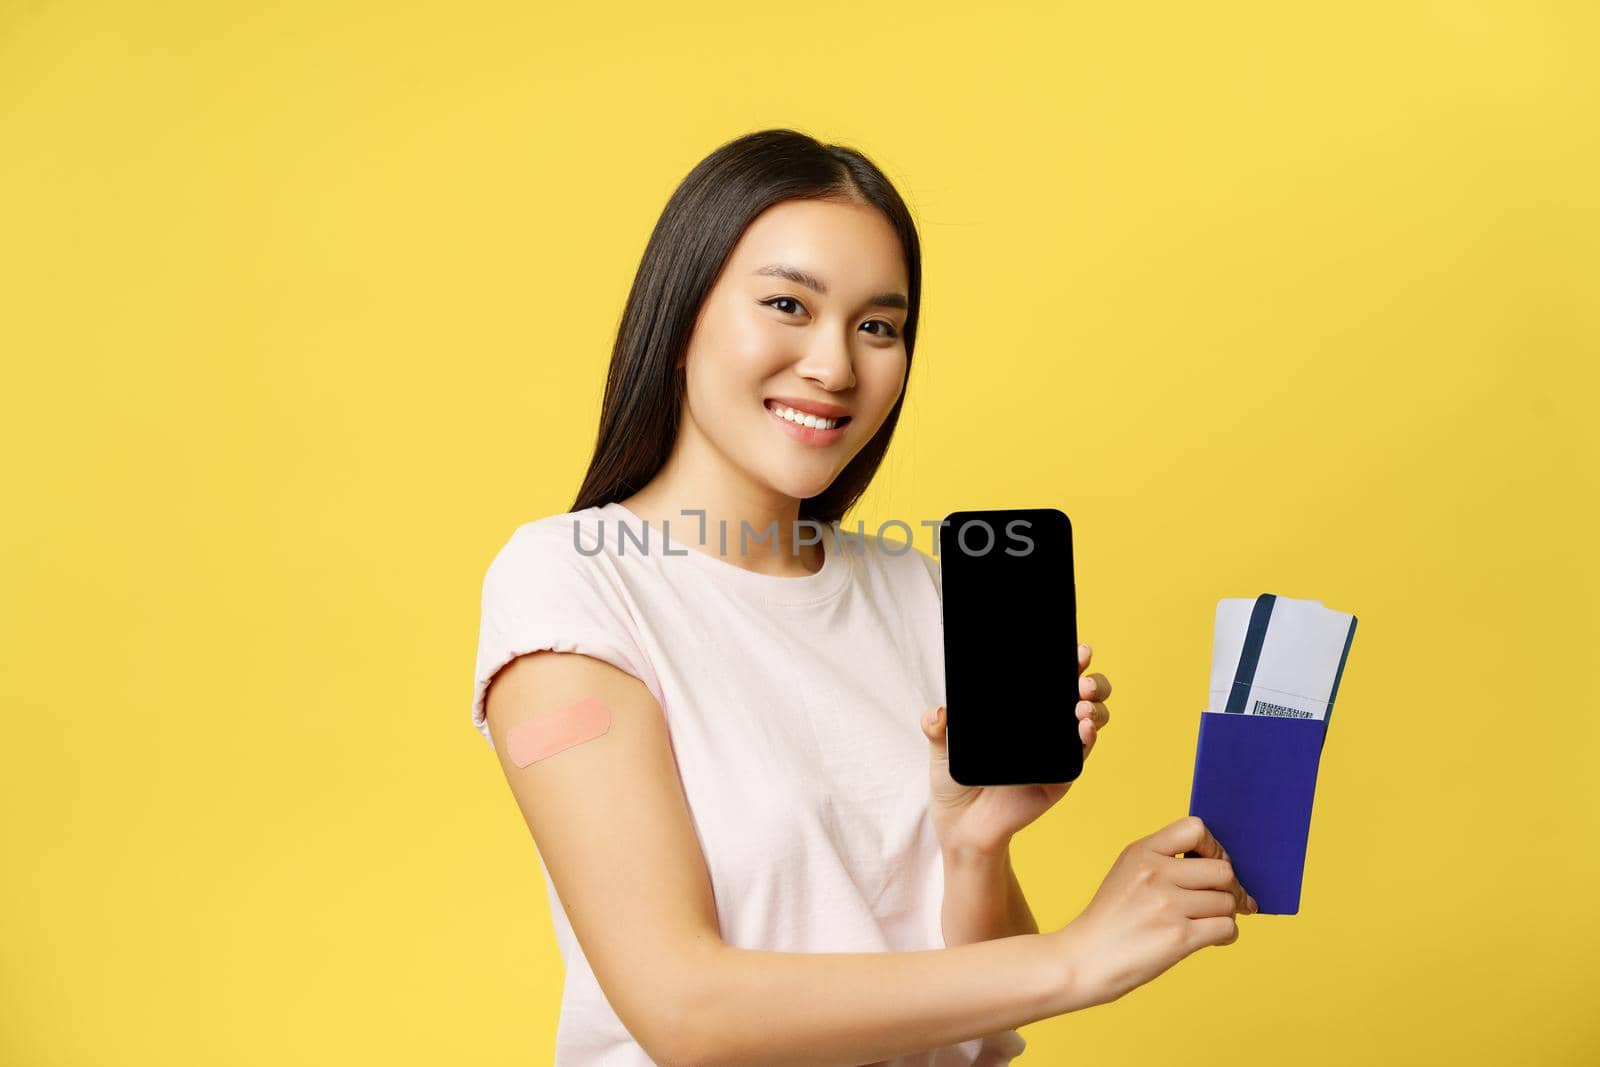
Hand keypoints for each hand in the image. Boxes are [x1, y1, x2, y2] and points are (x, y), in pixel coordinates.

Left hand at [923, 643, 1111, 856]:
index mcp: (1023, 712)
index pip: (1051, 679)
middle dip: (1091, 681)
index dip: (1068, 661)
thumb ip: (936, 727)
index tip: (1077, 649)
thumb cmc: (956, 781)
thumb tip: (939, 712)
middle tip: (1081, 680)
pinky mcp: (1060, 778)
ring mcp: (1056, 751)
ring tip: (1081, 706)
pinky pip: (1080, 756)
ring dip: (1094, 709)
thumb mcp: (942, 748)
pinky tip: (1084, 728)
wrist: (961, 827)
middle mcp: (1045, 727)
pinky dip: (1087, 740)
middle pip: (1081, 696)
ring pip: (1090, 721)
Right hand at [1043, 815, 1256, 1010]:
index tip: (1213, 864)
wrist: (1084, 960)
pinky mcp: (1179, 937)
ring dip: (1226, 915)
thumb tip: (1223, 866)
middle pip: (1222, 870)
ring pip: (1227, 902)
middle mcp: (1155, 873)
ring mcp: (1167, 905)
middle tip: (1221, 901)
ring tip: (1207, 924)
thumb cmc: (1111, 920)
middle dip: (1228, 888)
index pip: (1196, 829)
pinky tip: (1211, 940)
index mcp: (1141, 852)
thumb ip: (1165, 861)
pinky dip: (1226, 936)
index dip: (1214, 847)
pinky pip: (1227, 928)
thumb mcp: (1127, 873)